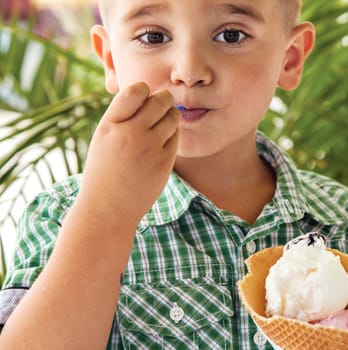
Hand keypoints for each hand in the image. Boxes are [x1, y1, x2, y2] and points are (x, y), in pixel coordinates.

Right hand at [79, 82, 179, 224]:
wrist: (109, 208)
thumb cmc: (105, 169)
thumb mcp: (104, 137)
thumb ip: (123, 115)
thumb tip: (150, 92)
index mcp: (110, 125)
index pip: (135, 90)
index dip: (144, 89)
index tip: (143, 97)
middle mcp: (130, 133)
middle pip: (160, 100)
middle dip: (163, 100)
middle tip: (159, 108)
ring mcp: (149, 148)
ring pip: (173, 117)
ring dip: (170, 116)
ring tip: (159, 126)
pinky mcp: (164, 162)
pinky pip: (176, 136)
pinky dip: (171, 136)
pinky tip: (160, 144)